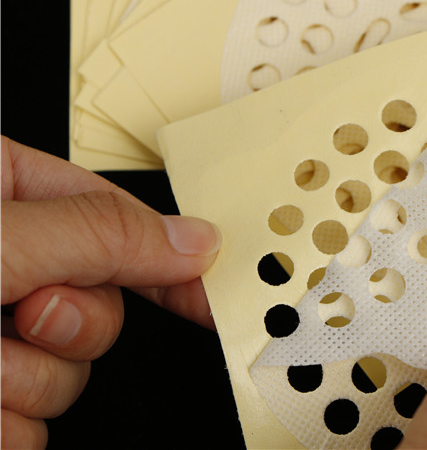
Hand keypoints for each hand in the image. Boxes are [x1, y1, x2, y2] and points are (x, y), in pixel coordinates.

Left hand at [1, 136, 220, 448]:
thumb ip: (99, 234)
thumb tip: (191, 239)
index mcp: (4, 193)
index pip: (117, 219)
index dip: (170, 257)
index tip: (214, 290)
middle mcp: (7, 258)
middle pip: (99, 300)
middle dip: (72, 322)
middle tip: (25, 314)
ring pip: (69, 371)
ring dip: (29, 382)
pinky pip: (31, 424)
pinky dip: (6, 425)